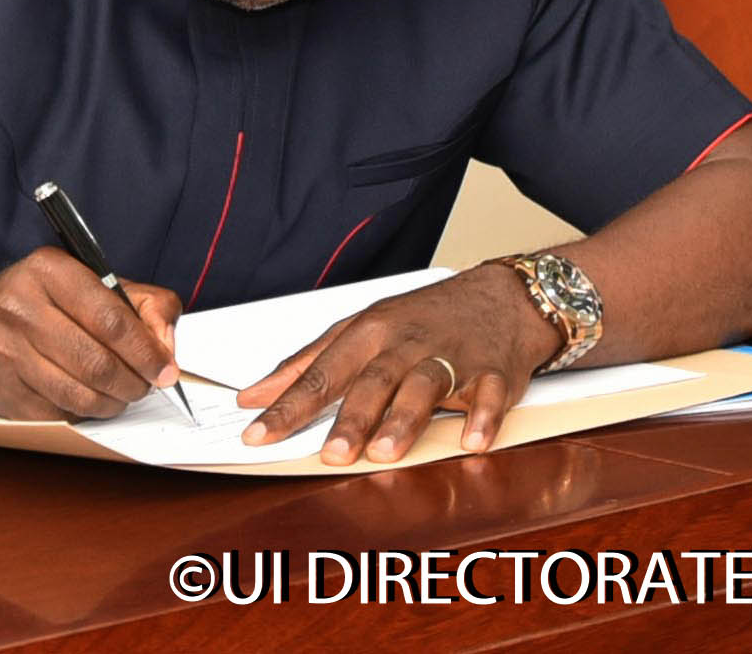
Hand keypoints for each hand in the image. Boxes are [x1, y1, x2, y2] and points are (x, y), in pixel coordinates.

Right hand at [0, 247, 184, 419]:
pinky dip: (85, 412)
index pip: (111, 317)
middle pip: (98, 361)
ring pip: (81, 393)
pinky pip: (61, 412)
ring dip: (114, 402)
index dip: (147, 350)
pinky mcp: (3, 392)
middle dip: (134, 381)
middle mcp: (20, 307)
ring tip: (121, 394)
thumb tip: (165, 346)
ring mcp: (7, 352)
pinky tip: (88, 398)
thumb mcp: (87, 282)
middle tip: (147, 386)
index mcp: (48, 270)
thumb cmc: (37, 304)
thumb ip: (140, 303)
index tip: (166, 369)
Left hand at [234, 264, 558, 466]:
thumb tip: (252, 397)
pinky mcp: (493, 372)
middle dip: (351, 418)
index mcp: (367, 334)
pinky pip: (489, 395)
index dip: (287, 406)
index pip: (320, 374)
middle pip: (373, 381)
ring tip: (386, 452)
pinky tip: (471, 441)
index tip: (258, 434)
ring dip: (404, 419)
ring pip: (425, 386)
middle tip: (332, 454)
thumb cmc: (420, 319)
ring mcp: (451, 357)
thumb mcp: (358, 330)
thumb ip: (305, 364)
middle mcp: (405, 344)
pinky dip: (483, 417)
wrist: (499, 296)